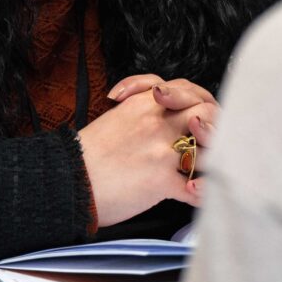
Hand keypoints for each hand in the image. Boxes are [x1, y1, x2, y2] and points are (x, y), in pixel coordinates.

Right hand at [76, 87, 217, 226]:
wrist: (67, 180)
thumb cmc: (86, 155)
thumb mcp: (115, 118)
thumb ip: (142, 111)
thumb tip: (159, 113)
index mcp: (146, 105)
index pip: (186, 88)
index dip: (196, 98)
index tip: (190, 111)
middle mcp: (159, 124)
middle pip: (208, 110)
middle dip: (214, 123)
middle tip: (204, 138)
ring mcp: (164, 152)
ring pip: (210, 146)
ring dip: (213, 156)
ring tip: (202, 165)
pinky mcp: (162, 181)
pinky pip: (197, 189)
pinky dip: (202, 193)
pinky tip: (196, 193)